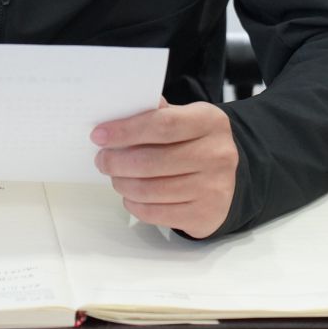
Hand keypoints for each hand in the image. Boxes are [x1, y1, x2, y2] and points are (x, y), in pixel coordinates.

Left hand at [92, 99, 237, 237]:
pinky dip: (135, 204)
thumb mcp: (185, 120)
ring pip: (150, 190)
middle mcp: (217, 154)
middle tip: (102, 159)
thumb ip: (155, 114)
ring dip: (122, 184)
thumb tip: (117, 113)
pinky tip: (130, 195)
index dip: (126, 131)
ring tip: (115, 177)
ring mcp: (213, 187)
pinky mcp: (204, 215)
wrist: (228, 180)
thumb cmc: (195, 145)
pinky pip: (156, 213)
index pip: (162, 125)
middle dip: (117, 161)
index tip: (100, 135)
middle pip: (152, 161)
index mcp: (210, 122)